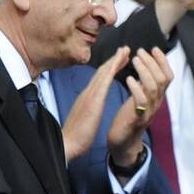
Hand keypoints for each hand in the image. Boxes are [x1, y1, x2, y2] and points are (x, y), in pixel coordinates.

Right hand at [62, 45, 128, 162]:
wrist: (67, 144)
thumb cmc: (76, 135)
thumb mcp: (86, 118)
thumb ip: (89, 110)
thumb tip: (92, 108)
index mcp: (88, 97)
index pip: (101, 79)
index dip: (110, 68)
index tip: (120, 60)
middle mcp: (88, 92)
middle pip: (102, 72)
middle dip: (114, 60)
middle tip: (125, 49)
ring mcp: (90, 95)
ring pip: (103, 73)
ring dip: (115, 60)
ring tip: (125, 51)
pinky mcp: (93, 101)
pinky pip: (104, 82)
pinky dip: (112, 71)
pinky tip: (118, 63)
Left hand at [108, 47, 173, 167]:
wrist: (123, 141)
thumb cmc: (129, 117)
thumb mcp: (140, 97)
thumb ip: (144, 83)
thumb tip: (146, 65)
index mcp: (157, 97)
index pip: (168, 77)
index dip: (163, 62)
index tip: (153, 49)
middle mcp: (157, 104)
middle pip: (162, 80)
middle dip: (152, 63)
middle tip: (140, 52)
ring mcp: (149, 112)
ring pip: (153, 88)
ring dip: (144, 71)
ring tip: (134, 60)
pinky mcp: (137, 119)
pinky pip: (141, 102)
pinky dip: (135, 88)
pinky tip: (128, 79)